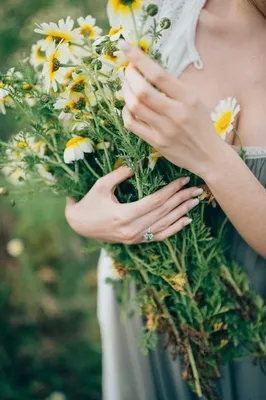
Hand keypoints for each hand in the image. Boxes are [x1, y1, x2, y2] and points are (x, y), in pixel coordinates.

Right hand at [65, 167, 201, 243]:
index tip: (183, 180)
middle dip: (181, 200)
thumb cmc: (89, 203)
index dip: (171, 190)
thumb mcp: (102, 185)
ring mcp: (134, 238)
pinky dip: (174, 229)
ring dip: (182, 213)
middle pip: (163, 213)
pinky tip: (186, 221)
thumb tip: (140, 164)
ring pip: (164, 225)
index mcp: (124, 215)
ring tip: (195, 202)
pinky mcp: (135, 241)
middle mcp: (132, 229)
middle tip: (197, 189)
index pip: (155, 201)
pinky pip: (158, 236)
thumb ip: (121, 174)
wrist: (79, 225)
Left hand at [120, 42, 225, 177]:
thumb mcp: (196, 101)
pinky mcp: (157, 143)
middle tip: (127, 71)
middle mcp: (176, 113)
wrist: (209, 156)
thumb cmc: (202, 125)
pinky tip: (129, 107)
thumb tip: (148, 71)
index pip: (158, 74)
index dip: (138, 59)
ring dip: (125, 93)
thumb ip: (174, 88)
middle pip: (142, 91)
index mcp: (188, 98)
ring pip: (134, 107)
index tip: (125, 47)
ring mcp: (165, 130)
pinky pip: (133, 125)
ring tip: (126, 86)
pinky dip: (126, 113)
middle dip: (129, 76)